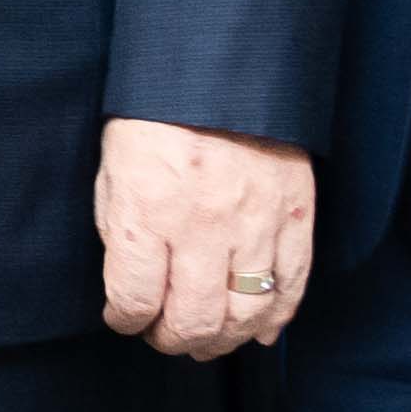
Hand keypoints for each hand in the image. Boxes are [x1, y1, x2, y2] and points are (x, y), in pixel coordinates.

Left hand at [97, 116, 317, 362]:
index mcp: (149, 211)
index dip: (124, 321)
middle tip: (164, 336)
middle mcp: (204, 225)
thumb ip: (122, 235)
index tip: (123, 319)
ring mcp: (257, 223)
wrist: (219, 71)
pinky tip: (258, 333)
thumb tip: (131, 289)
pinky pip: (292, 286)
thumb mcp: (114, 174)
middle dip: (172, 340)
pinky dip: (276, 320)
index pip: (135, 301)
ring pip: (246, 314)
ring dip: (224, 341)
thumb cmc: (154, 121)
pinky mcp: (296, 217)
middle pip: (194, 321)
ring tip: (207, 341)